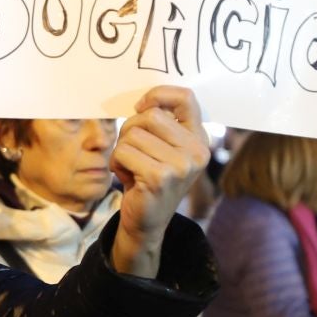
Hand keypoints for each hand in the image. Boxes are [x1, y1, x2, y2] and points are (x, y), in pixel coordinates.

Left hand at [110, 86, 210, 276]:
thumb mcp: (163, 148)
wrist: (147, 221)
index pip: (186, 98)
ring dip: (122, 150)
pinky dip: (117, 163)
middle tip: (132, 151)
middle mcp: (197, 151)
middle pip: (150, 116)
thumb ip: (163, 124)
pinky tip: (128, 178)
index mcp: (200, 139)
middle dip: (130, 129)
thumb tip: (145, 102)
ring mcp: (181, 165)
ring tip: (132, 168)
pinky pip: (123, 152)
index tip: (140, 106)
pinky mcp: (160, 177)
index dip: (158, 95)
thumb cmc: (149, 178)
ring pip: (132, 135)